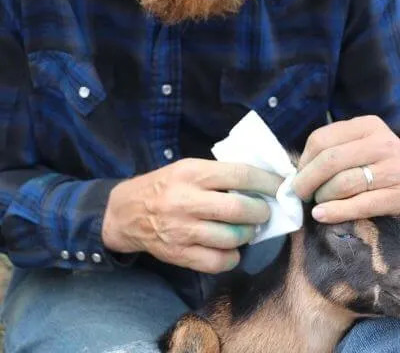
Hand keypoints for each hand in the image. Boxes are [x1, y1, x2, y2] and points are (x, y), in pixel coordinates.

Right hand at [102, 158, 281, 272]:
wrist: (127, 212)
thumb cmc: (166, 185)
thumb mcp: (188, 167)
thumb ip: (220, 174)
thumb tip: (262, 182)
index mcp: (192, 173)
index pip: (240, 175)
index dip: (267, 182)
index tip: (282, 186)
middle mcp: (187, 201)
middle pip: (239, 209)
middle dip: (262, 212)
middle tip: (264, 212)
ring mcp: (182, 230)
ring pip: (232, 238)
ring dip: (248, 235)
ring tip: (247, 229)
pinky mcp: (179, 254)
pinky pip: (218, 262)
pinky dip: (232, 257)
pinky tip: (230, 248)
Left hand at [292, 116, 399, 222]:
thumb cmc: (381, 162)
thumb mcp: (362, 144)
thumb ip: (336, 149)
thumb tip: (299, 170)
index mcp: (367, 125)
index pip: (321, 139)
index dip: (304, 160)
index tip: (298, 175)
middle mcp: (382, 143)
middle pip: (329, 160)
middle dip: (307, 180)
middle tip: (301, 194)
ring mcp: (393, 169)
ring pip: (343, 183)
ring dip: (322, 197)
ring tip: (318, 203)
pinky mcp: (399, 196)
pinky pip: (360, 205)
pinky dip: (336, 212)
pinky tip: (321, 215)